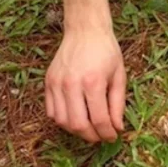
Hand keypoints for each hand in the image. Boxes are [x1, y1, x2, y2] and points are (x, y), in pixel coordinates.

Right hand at [45, 28, 125, 142]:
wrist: (86, 30)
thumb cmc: (106, 50)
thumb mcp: (119, 75)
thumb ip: (118, 103)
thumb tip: (117, 128)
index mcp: (93, 81)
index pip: (99, 119)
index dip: (107, 133)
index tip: (113, 137)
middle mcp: (72, 84)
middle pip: (78, 125)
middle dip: (91, 136)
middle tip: (101, 136)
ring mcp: (57, 84)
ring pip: (62, 121)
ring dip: (76, 130)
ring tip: (89, 128)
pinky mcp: (48, 82)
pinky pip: (51, 111)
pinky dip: (62, 120)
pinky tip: (75, 117)